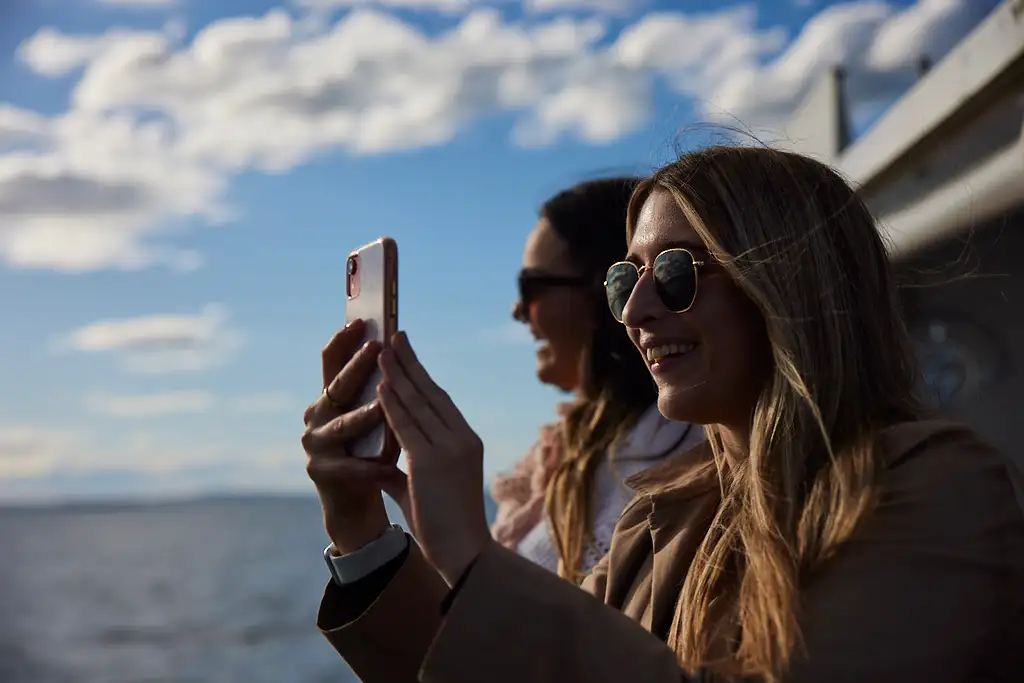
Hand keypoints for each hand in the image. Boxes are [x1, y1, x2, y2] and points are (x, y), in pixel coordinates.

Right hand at [301, 319, 404, 553]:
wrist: (356, 503)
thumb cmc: (372, 452)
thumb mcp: (377, 418)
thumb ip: (381, 391)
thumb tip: (402, 350)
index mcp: (330, 397)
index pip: (332, 361)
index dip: (344, 340)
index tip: (362, 321)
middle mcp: (315, 414)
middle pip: (337, 386)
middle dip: (357, 366)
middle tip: (377, 349)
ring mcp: (314, 443)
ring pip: (342, 425)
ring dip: (363, 415)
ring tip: (382, 408)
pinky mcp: (320, 471)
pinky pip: (349, 466)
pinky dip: (370, 466)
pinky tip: (387, 465)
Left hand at [375, 332, 492, 585]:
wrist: (464, 552)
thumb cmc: (447, 525)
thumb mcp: (424, 489)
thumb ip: (405, 470)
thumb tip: (384, 462)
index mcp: (466, 442)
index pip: (441, 401)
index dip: (423, 376)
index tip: (408, 355)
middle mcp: (461, 438)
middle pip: (431, 392)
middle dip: (410, 363)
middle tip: (395, 336)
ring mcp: (448, 448)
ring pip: (418, 403)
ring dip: (398, 374)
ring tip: (382, 350)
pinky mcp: (431, 462)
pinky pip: (406, 425)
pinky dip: (392, 403)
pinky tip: (380, 384)